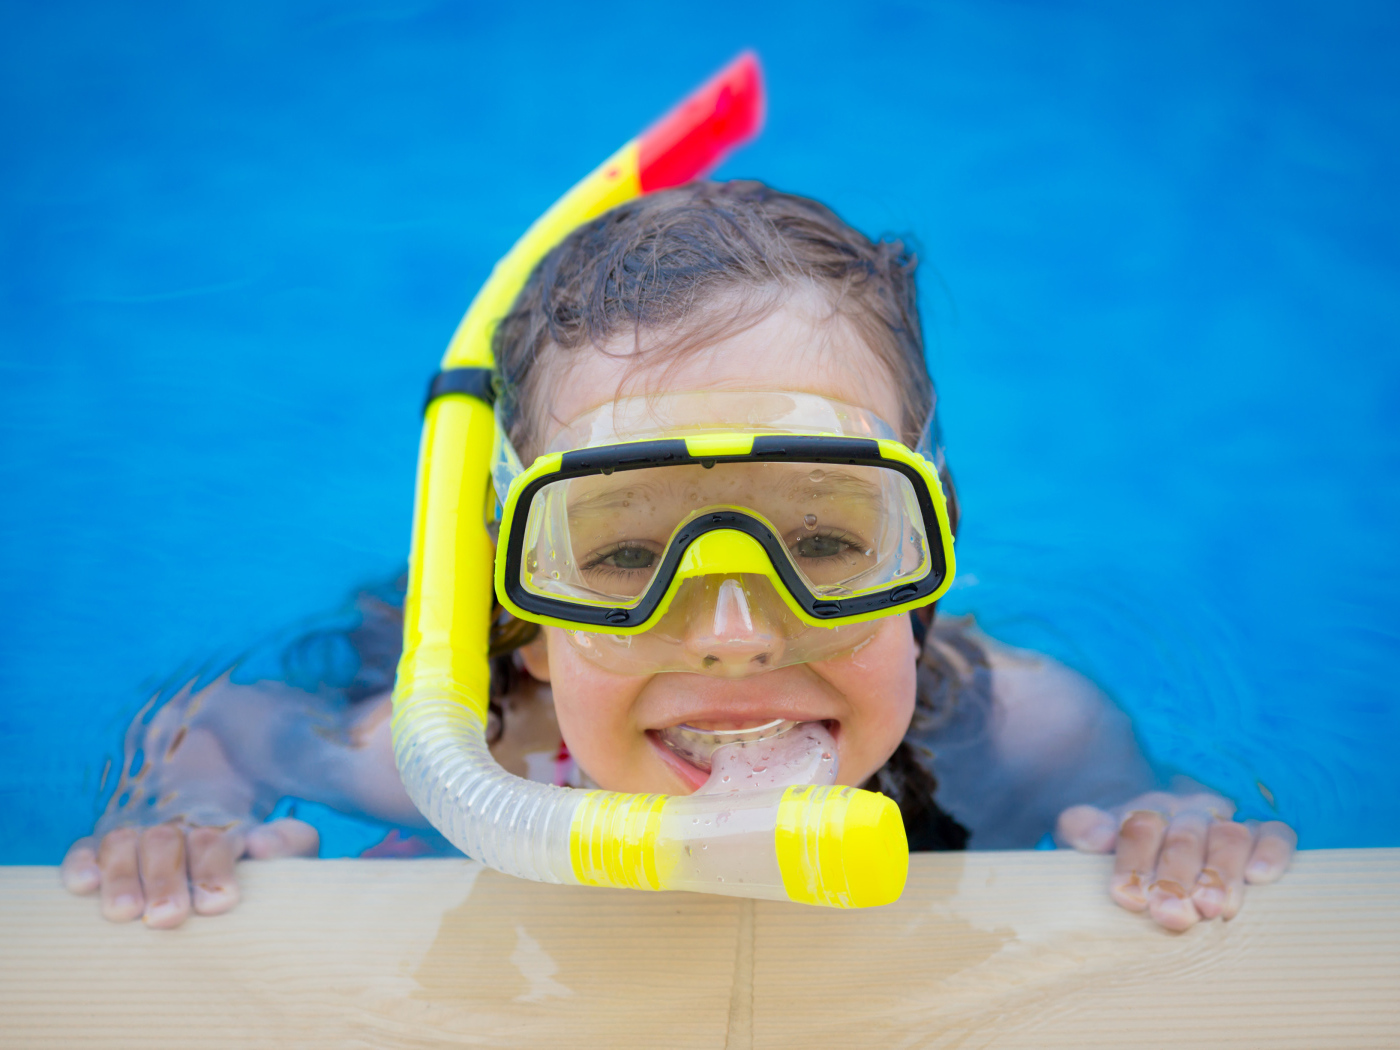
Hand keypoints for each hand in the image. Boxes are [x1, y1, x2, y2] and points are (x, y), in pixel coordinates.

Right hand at [59, 818, 318, 928]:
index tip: (221, 904)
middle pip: (165, 841)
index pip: (215, 839)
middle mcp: (176, 824)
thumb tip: (260, 846)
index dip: (215, 870)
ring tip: (125, 913)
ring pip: (122, 842)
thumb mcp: (290, 845)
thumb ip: (289, 842)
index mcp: (224, 824)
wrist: (224, 821)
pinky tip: (85, 886)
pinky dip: (81, 864)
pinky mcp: (101, 848)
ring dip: (122, 876)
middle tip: (168, 918)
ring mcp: (137, 832)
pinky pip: (84, 849)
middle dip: (165, 880)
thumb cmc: (262, 858)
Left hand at [1056, 791, 1295, 931]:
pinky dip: (1271, 851)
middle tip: (1171, 915)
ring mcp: (1225, 820)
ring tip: (1213, 910)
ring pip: (1229, 836)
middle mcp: (1186, 811)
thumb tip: (1096, 837)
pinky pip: (1275, 833)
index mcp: (1144, 810)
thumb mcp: (1091, 835)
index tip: (1129, 900)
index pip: (1137, 828)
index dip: (1133, 864)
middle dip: (1176, 879)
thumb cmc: (1125, 851)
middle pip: (1184, 837)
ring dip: (1221, 874)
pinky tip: (1260, 877)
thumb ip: (1083, 828)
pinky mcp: (1262, 833)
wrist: (1159, 834)